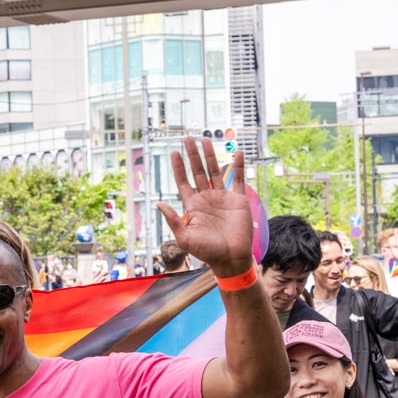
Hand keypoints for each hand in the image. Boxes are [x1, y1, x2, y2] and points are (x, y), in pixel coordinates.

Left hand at [157, 138, 251, 276]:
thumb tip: (159, 203)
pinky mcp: (239, 200)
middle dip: (192, 155)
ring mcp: (222, 198)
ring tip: (205, 140)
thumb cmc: (207, 252)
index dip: (178, 167)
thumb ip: (173, 220)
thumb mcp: (185, 238)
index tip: (174, 153)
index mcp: (193, 206)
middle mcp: (206, 199)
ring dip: (211, 155)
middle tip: (187, 139)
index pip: (183, 182)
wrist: (231, 259)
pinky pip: (238, 179)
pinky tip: (237, 152)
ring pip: (215, 171)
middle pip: (198, 171)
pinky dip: (238, 166)